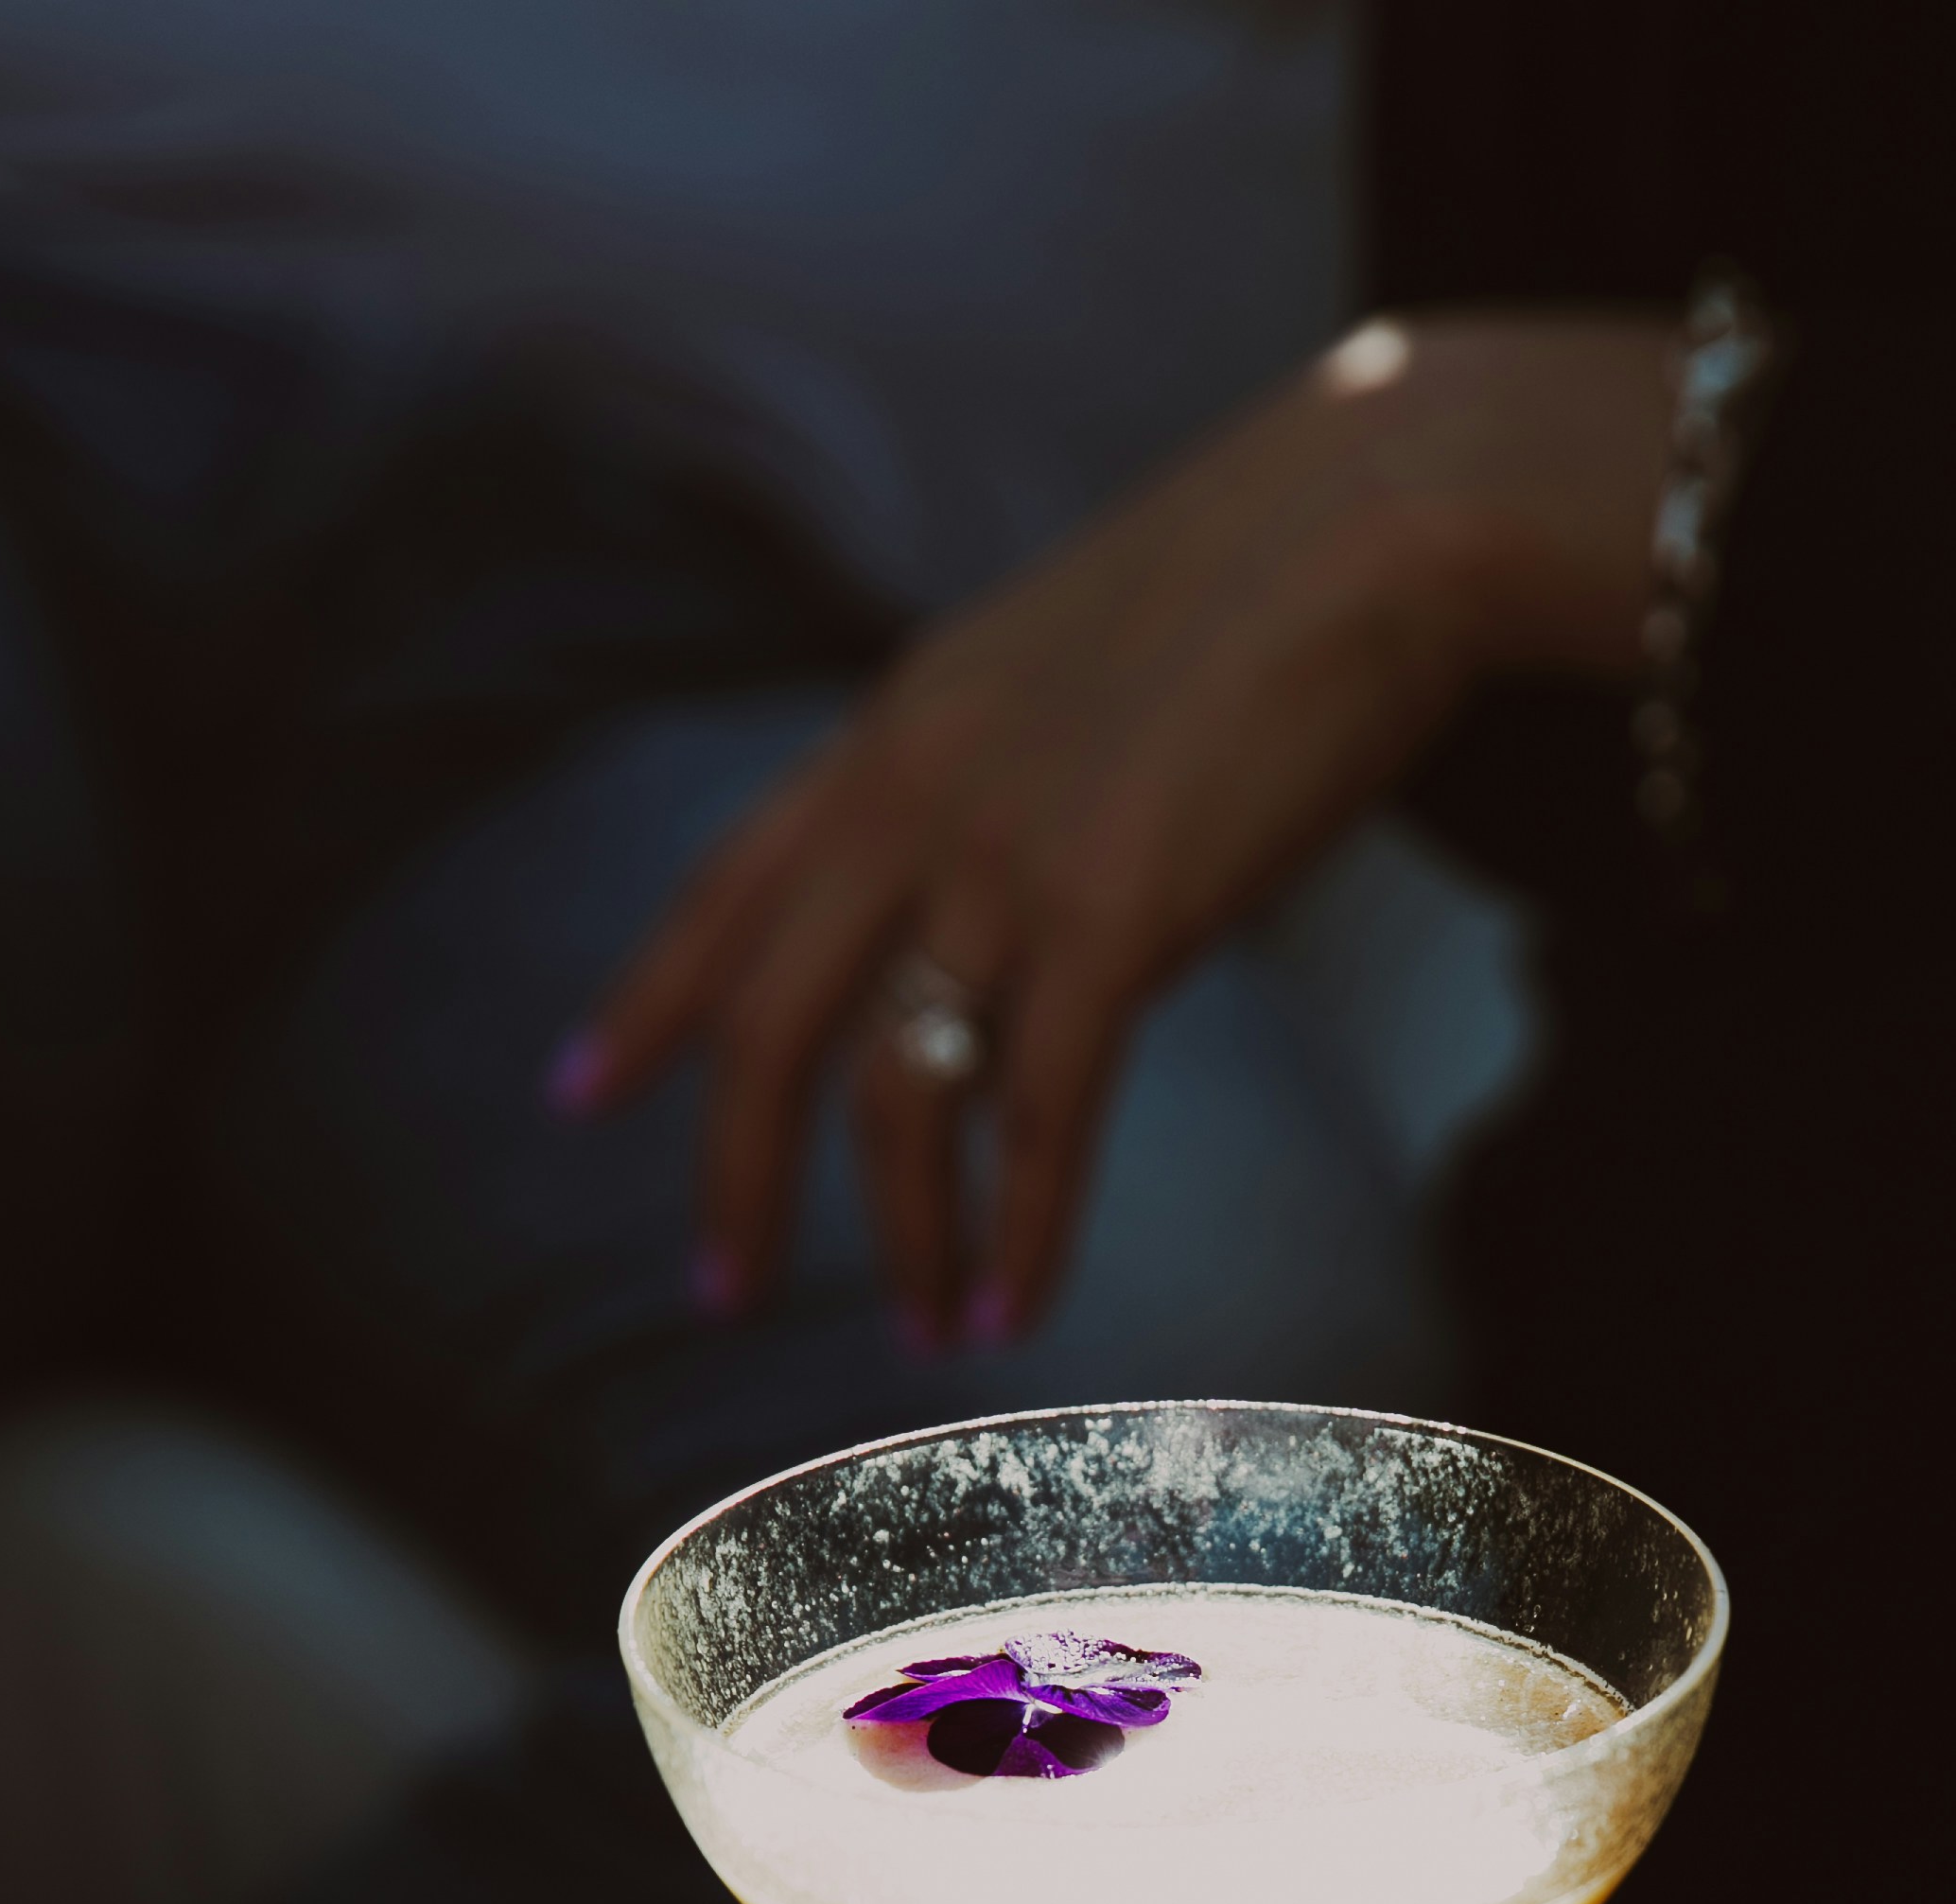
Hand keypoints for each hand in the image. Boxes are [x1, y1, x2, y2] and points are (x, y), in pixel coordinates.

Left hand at [557, 319, 1670, 1339]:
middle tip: (722, 1291)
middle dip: (736, 1177)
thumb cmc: (1259, 591)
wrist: (1378, 519)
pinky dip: (1020, 1231)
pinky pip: (1040, 1115)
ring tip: (924, 1330)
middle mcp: (918, 798)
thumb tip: (999, 881)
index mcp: (896, 730)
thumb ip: (998, 768)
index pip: (724, 885)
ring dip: (906, 1237)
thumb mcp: (1065, 667)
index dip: (645, 1001)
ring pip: (903, 1093)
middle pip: (772, 1026)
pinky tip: (1015, 1311)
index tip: (577, 1097)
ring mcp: (1007, 858)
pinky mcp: (1116, 915)